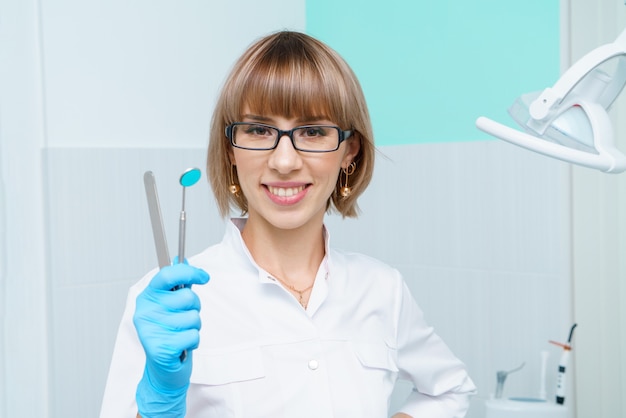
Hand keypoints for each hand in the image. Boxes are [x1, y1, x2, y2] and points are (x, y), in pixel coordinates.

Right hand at [133, 263, 209, 417]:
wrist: (162, 369)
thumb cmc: (169, 333)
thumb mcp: (171, 305)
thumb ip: (177, 284)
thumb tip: (182, 260)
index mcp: (147, 297)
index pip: (168, 275)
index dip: (189, 272)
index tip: (204, 277)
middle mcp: (145, 312)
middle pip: (187, 297)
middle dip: (194, 308)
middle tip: (183, 319)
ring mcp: (151, 330)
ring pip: (193, 317)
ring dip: (194, 327)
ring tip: (181, 333)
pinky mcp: (161, 348)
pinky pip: (193, 335)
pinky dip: (193, 341)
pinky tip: (182, 345)